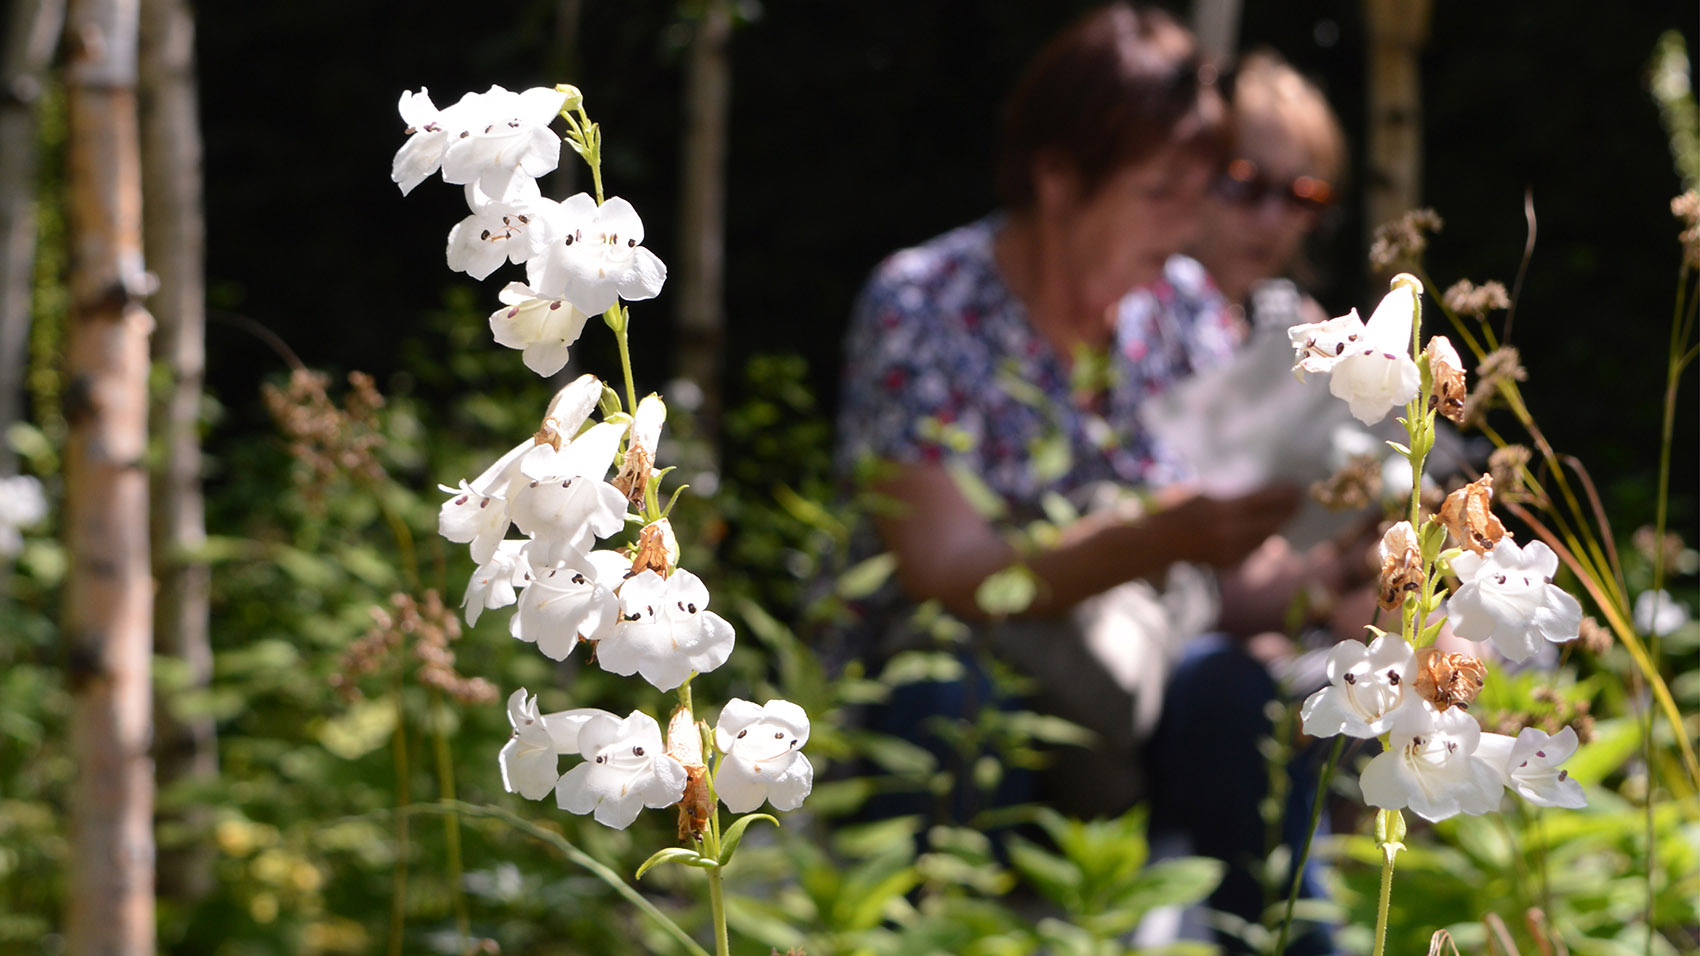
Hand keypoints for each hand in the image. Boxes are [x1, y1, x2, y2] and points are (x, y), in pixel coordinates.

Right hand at [1147, 483, 1302, 568]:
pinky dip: (1262, 539)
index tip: (1296, 486)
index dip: (1283, 494)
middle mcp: (1230, 534)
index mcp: (1223, 511)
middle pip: (1271, 522)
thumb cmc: (1174, 508)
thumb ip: (1232, 498)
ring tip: (1290, 513)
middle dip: (1287, 511)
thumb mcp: (1203, 492)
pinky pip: (1253, 550)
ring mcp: (1229, 552)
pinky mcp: (1227, 564)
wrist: (1154, 541)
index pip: (1264, 501)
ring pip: (1265, 538)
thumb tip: (1261, 495)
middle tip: (1300, 500)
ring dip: (1278, 525)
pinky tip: (1268, 529)